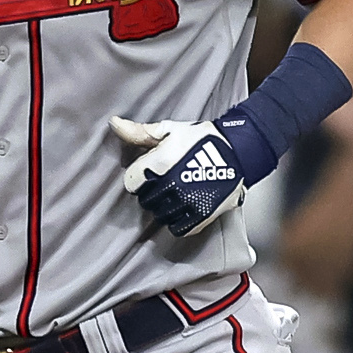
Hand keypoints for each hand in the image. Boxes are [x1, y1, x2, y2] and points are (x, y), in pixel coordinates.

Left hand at [110, 114, 244, 236]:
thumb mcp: (169, 130)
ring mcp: (188, 203)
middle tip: (163, 182)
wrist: (239, 150)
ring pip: (160, 215)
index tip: (148, 172)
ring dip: (163, 207)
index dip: (138, 176)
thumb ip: (140, 132)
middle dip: (150, 191)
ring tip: (174, 194)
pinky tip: (182, 208)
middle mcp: (173, 185)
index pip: (131, 182)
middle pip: (145, 200)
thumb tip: (114, 123)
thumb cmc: (202, 138)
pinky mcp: (202, 216)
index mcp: (162, 163)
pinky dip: (178, 221)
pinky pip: (179, 228)